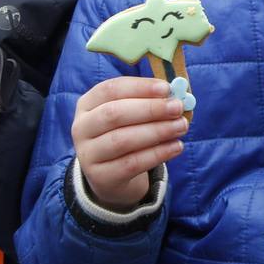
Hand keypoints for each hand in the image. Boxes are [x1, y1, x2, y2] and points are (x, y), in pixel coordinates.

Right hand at [73, 75, 188, 209]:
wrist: (112, 176)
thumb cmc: (126, 134)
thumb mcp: (131, 115)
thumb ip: (149, 102)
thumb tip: (177, 94)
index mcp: (87, 104)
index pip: (110, 89)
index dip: (139, 87)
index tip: (166, 88)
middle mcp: (82, 128)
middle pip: (114, 114)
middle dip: (150, 109)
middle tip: (177, 108)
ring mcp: (88, 154)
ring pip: (122, 140)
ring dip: (157, 131)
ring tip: (181, 126)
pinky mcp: (101, 177)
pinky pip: (132, 163)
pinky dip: (157, 154)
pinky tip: (176, 146)